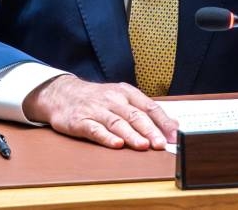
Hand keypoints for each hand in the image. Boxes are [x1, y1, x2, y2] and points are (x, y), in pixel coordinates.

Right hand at [23, 75, 177, 149]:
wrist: (63, 93)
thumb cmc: (98, 99)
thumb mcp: (121, 98)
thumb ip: (143, 111)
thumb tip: (171, 126)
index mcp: (126, 92)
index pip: (149, 106)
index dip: (163, 121)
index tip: (174, 134)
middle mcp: (113, 99)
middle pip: (135, 115)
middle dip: (150, 130)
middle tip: (161, 144)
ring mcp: (96, 110)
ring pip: (117, 123)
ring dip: (131, 135)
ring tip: (143, 145)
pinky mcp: (80, 120)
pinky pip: (95, 129)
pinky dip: (106, 137)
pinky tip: (117, 145)